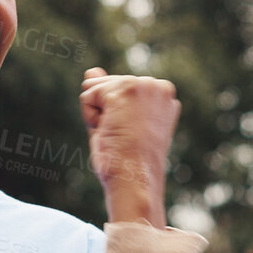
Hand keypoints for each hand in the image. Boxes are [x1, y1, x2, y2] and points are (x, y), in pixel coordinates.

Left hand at [80, 67, 179, 226]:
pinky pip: (88, 95)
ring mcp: (142, 85)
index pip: (122, 90)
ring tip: (117, 135)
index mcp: (164, 95)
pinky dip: (90, 116)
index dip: (117, 115)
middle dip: (106, 111)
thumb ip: (106, 93)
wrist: (135, 181)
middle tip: (122, 137)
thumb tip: (91, 71)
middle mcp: (158, 86)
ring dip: (98, 115)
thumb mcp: (118, 122)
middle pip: (108, 85)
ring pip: (96, 88)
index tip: (133, 135)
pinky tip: (109, 130)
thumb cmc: (129, 161)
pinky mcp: (123, 90)